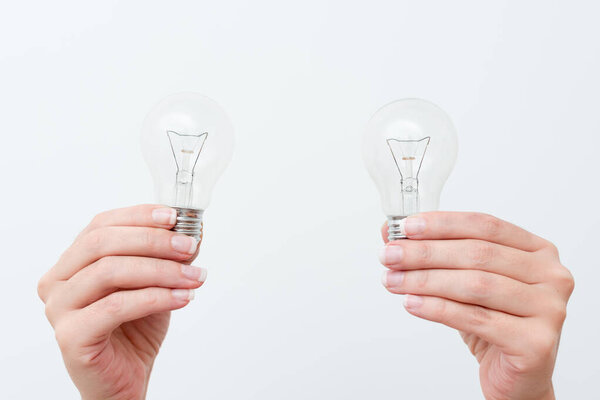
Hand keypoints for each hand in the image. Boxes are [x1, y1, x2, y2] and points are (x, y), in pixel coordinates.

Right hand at [38, 205, 205, 399]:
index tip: (174, 217)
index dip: (138, 216)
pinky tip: (183, 297)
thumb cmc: (135, 328)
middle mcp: (58, 281)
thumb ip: (165, 258)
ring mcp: (59, 309)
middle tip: (189, 247)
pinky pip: (116, 307)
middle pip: (102, 243)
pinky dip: (156, 297)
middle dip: (153, 241)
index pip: (100, 225)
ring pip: (110, 271)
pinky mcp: (71, 336)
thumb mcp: (154, 284)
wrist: (126, 378)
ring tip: (193, 277)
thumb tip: (191, 234)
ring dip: (160, 270)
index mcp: (72, 262)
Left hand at [379, 212, 572, 399]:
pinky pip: (476, 319)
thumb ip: (435, 254)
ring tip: (392, 281)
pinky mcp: (536, 342)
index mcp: (537, 250)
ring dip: (425, 281)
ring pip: (475, 285)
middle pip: (478, 254)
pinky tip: (412, 304)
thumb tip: (390, 232)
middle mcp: (551, 275)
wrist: (516, 376)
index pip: (485, 225)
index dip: (442, 224)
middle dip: (425, 253)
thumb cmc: (493, 322)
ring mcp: (549, 309)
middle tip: (390, 256)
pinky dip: (437, 309)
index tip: (405, 227)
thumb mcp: (466, 281)